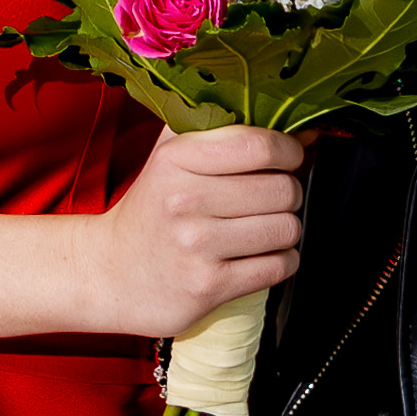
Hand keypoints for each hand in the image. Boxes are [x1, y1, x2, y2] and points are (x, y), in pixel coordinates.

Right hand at [86, 123, 306, 339]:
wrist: (110, 273)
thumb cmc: (151, 210)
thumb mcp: (172, 155)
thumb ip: (227, 130)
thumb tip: (306, 130)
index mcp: (176, 159)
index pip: (260, 145)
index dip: (288, 151)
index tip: (287, 158)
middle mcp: (184, 200)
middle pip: (282, 189)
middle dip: (288, 193)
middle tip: (269, 199)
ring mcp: (196, 246)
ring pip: (286, 228)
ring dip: (285, 230)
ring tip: (262, 229)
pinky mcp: (208, 286)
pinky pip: (279, 266)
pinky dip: (281, 261)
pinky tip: (259, 256)